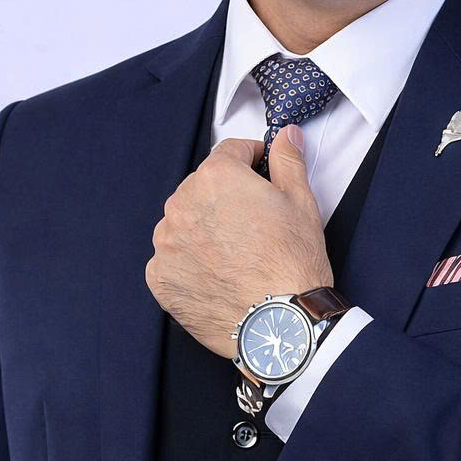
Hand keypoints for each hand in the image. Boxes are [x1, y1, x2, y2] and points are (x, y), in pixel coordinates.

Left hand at [145, 124, 333, 359]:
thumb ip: (288, 161)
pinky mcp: (159, 277)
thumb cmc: (292, 262)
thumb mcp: (301, 202)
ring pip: (184, 223)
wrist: (277, 324)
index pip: (230, 152)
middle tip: (254, 223)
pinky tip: (217, 275)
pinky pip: (172, 258)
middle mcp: (182, 203)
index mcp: (216, 177)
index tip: (261, 171)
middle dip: (226, 197)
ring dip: (204, 229)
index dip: (252, 160)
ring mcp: (166, 242)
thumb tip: (286, 135)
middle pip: (203, 188)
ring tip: (235, 254)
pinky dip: (190, 262)